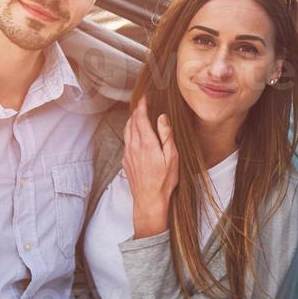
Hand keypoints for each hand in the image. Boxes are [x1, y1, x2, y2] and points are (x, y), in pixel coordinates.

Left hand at [124, 99, 178, 238]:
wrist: (149, 200)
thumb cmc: (164, 180)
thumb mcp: (171, 157)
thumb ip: (166, 135)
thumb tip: (162, 118)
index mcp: (146, 143)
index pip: (140, 118)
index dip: (142, 106)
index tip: (144, 98)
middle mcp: (134, 146)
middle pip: (131, 122)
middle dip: (136, 111)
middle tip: (142, 104)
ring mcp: (128, 154)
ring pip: (127, 131)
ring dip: (131, 121)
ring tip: (137, 115)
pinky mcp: (126, 162)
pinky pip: (126, 142)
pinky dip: (130, 133)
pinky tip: (135, 135)